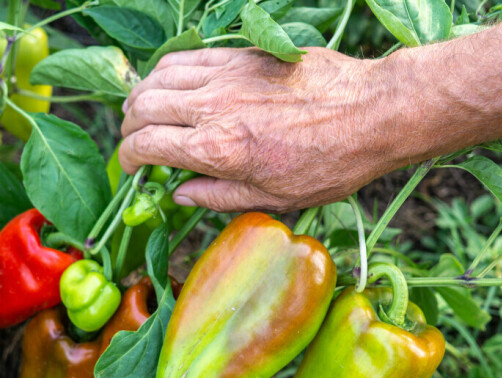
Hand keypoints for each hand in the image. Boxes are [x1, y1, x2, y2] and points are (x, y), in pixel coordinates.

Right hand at [119, 48, 415, 212]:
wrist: (373, 113)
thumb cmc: (330, 162)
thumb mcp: (275, 197)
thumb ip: (218, 196)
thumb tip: (180, 195)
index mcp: (218, 149)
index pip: (146, 146)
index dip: (128, 159)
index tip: (132, 169)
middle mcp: (213, 107)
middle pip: (143, 107)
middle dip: (128, 128)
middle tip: (135, 142)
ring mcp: (226, 75)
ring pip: (159, 77)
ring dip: (142, 96)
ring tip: (144, 112)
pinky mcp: (242, 56)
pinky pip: (188, 58)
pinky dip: (168, 72)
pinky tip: (172, 85)